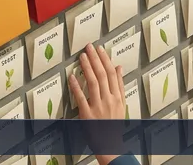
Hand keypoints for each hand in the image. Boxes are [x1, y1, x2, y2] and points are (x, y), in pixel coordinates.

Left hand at [69, 43, 125, 164]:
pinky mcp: (87, 115)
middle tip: (88, 47)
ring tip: (81, 57)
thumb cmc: (114, 123)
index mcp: (118, 96)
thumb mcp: (121, 103)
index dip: (105, 59)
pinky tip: (72, 76)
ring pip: (93, 83)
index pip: (111, 73)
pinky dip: (76, 86)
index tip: (99, 49)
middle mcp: (109, 100)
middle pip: (102, 75)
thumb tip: (119, 67)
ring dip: (87, 68)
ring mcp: (98, 107)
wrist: (110, 144)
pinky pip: (81, 98)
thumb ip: (119, 85)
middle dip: (95, 59)